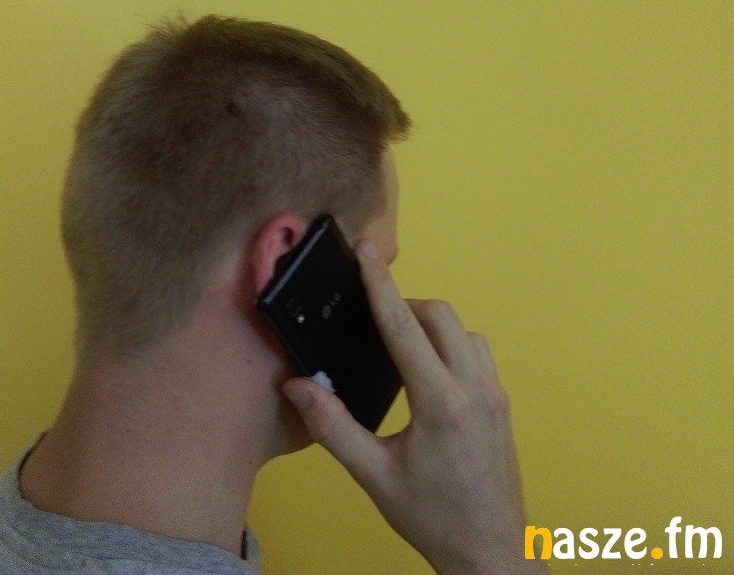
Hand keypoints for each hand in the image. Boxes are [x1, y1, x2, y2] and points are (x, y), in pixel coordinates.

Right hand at [282, 239, 545, 573]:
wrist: (490, 550)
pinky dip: (451, 342)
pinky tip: (430, 367)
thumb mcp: (373, 475)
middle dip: (404, 303)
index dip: (381, 285)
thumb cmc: (435, 518)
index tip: (368, 254)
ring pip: (464, 330)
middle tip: (374, 314)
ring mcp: (495, 396)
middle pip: (440, 316)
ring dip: (430, 323)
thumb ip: (332, 427)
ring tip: (399, 341)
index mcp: (441, 404)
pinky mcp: (502, 404)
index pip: (404, 327)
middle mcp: (475, 391)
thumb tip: (298, 389)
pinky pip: (478, 351)